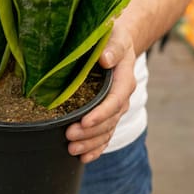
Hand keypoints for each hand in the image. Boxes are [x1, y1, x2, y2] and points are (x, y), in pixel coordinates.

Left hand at [65, 24, 136, 162]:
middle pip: (109, 120)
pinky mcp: (107, 114)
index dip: (101, 113)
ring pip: (106, 131)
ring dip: (91, 143)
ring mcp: (115, 107)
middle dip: (90, 132)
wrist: (116, 42)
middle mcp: (122, 97)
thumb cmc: (112, 36)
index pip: (115, 100)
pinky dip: (96, 147)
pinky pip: (105, 134)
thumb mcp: (115, 36)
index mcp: (124, 79)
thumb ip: (112, 47)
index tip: (84, 121)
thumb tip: (105, 59)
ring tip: (72, 149)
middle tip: (69, 136)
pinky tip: (84, 158)